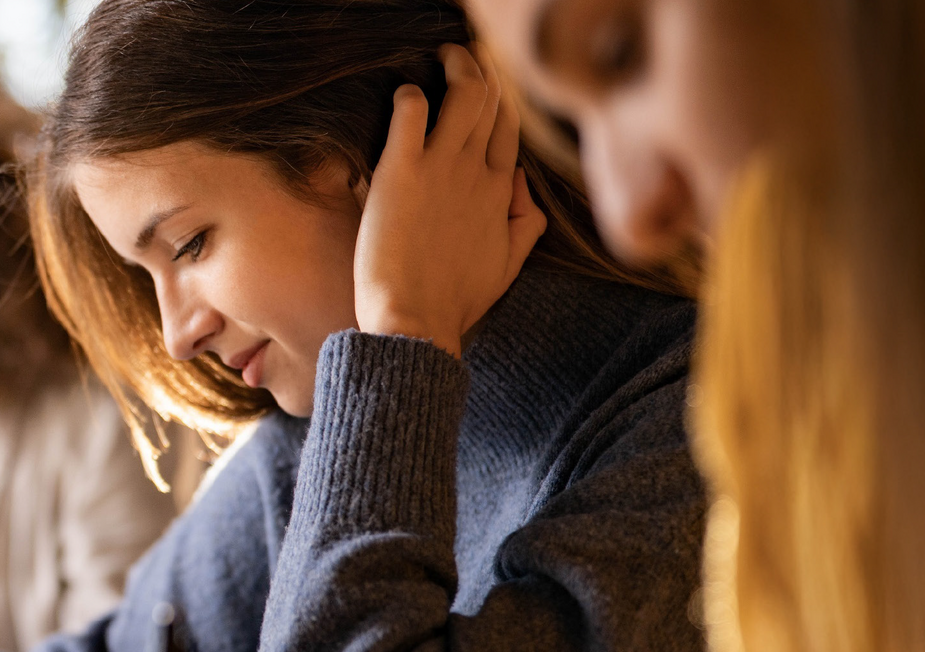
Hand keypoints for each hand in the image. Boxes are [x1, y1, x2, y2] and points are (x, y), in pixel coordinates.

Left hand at [352, 44, 545, 355]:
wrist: (416, 320)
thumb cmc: (455, 301)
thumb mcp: (507, 264)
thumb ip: (523, 223)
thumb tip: (522, 188)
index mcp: (501, 192)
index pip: (508, 130)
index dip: (501, 104)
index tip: (487, 89)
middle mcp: (477, 173)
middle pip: (489, 104)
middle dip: (479, 74)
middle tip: (460, 59)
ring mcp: (442, 168)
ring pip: (462, 98)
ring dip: (455, 70)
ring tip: (443, 58)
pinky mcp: (402, 171)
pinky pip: (411, 114)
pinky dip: (410, 96)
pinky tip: (406, 94)